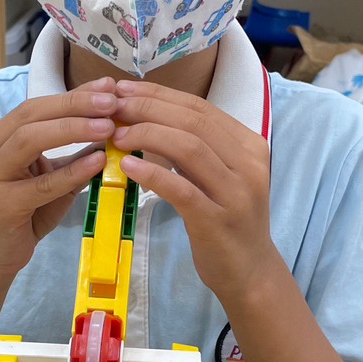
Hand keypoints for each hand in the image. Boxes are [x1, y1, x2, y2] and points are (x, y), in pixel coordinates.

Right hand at [0, 79, 116, 280]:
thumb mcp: (52, 177)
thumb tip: (111, 128)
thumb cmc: (26, 213)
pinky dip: (72, 171)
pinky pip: (41, 184)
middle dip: (75, 104)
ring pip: (30, 139)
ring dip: (72, 129)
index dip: (74, 94)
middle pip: (32, 114)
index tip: (108, 87)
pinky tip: (97, 161)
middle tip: (112, 101)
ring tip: (109, 126)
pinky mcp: (2, 203)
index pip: (38, 105)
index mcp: (0, 136)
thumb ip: (73, 154)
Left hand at [111, 80, 277, 303]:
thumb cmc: (226, 220)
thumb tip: (145, 116)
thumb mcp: (220, 175)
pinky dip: (152, 173)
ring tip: (115, 135)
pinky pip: (182, 189)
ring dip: (147, 135)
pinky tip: (127, 167)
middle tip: (113, 107)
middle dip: (148, 108)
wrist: (250, 271)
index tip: (123, 90)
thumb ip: (195, 148)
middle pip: (193, 121)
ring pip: (189, 148)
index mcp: (249, 145)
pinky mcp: (218, 220)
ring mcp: (236, 192)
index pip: (199, 108)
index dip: (158, 95)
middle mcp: (249, 163)